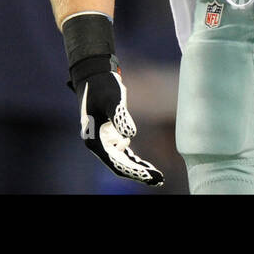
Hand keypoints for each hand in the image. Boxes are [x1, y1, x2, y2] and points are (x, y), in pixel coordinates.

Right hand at [70, 57, 163, 186]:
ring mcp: (104, 140)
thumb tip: (130, 135)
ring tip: (157, 176)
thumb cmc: (103, 86)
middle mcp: (97, 144)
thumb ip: (120, 116)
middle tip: (159, 179)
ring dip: (138, 169)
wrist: (94, 74)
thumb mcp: (112, 99)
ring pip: (123, 160)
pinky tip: (147, 166)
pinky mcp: (111, 135)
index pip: (115, 162)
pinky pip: (124, 152)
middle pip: (120, 165)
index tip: (148, 175)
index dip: (133, 171)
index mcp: (94, 140)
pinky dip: (134, 159)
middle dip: (139, 173)